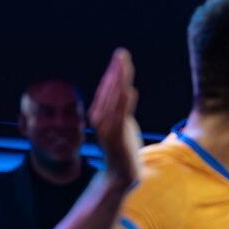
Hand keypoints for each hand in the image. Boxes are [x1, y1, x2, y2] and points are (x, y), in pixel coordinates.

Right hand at [89, 48, 141, 188]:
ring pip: (114, 99)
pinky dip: (124, 103)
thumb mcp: (121, 125)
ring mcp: (106, 128)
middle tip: (122, 54)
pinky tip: (130, 90)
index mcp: (99, 115)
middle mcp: (99, 119)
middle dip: (116, 71)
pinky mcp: (116, 137)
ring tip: (125, 65)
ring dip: (119, 81)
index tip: (120, 58)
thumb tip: (125, 91)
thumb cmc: (122, 150)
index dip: (113, 73)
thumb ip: (120, 110)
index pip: (106, 90)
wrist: (121, 175)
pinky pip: (120, 117)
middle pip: (109, 91)